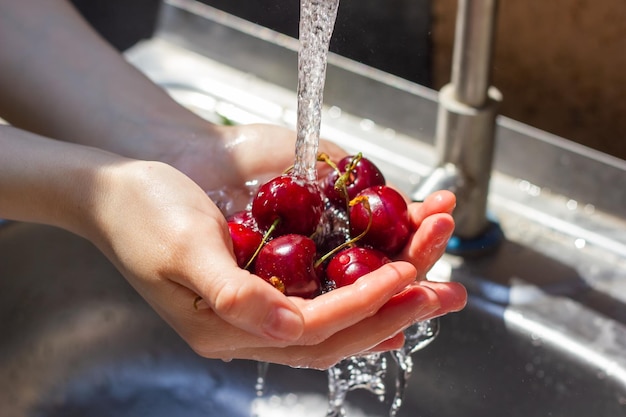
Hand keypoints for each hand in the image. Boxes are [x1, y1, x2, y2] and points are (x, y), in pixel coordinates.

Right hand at [84, 126, 464, 368]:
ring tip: (439, 286)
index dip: (363, 304)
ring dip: (390, 301)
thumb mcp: (183, 248)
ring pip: (336, 318)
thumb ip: (234, 295)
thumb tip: (287, 327)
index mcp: (223, 327)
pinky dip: (362, 296)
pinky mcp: (262, 285)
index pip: (310, 327)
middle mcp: (246, 327)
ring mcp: (256, 309)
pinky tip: (394, 292)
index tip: (409, 275)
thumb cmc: (141, 211)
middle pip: (336, 331)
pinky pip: (323, 300)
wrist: (114, 189)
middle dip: (397, 310)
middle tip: (452, 293)